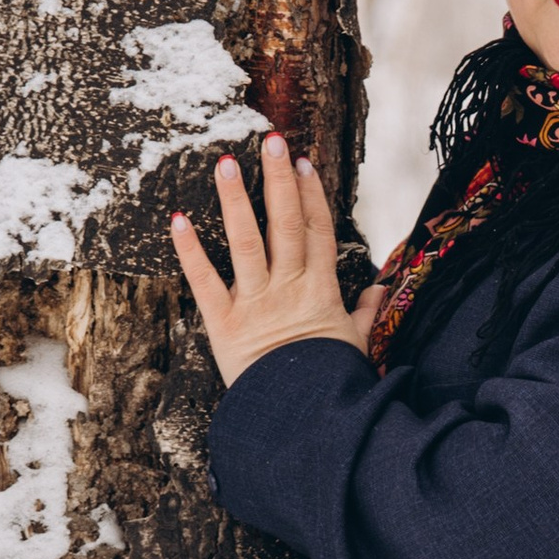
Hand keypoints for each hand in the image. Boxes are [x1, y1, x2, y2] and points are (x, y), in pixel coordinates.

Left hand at [170, 134, 383, 387]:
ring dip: (236, 200)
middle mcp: (288, 288)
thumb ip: (364, 314)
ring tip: (226, 163)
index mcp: (321, 291)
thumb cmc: (332, 384)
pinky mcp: (223, 323)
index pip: (317, 231)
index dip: (311, 194)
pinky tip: (179, 219)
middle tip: (271, 140)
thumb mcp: (356, 346)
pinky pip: (205, 281)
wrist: (305, 418)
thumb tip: (379, 290)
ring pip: (246, 242)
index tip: (302, 162)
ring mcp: (255, 303)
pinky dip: (190, 251)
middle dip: (278, 180)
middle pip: (286, 224)